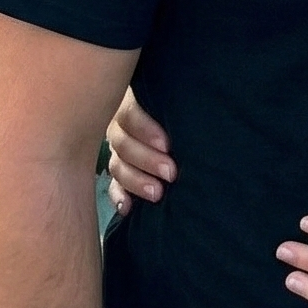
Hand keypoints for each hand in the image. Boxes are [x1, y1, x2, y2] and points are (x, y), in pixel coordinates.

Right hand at [105, 86, 175, 213]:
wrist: (182, 125)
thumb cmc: (183, 106)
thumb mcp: (177, 99)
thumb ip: (176, 102)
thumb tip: (194, 105)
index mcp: (131, 102)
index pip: (129, 114)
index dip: (145, 130)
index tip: (167, 145)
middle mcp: (120, 127)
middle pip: (123, 144)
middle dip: (147, 160)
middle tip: (171, 172)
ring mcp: (117, 152)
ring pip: (117, 167)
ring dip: (136, 181)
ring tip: (158, 193)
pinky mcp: (120, 174)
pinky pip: (113, 187)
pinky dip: (119, 197)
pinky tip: (128, 208)